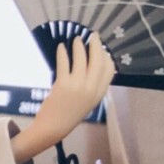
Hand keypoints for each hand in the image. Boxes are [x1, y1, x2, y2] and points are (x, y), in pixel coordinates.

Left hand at [11, 34, 114, 163]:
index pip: (109, 69)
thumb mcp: (88, 102)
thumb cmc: (69, 115)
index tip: (101, 49)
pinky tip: (61, 47)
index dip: (106, 56)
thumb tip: (92, 68)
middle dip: (96, 45)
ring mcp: (78, 86)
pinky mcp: (63, 85)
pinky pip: (64, 63)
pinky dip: (62, 53)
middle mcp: (92, 88)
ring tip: (76, 39)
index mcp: (100, 93)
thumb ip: (93, 87)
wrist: (53, 128)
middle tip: (92, 35)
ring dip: (79, 46)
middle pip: (98, 60)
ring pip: (82, 59)